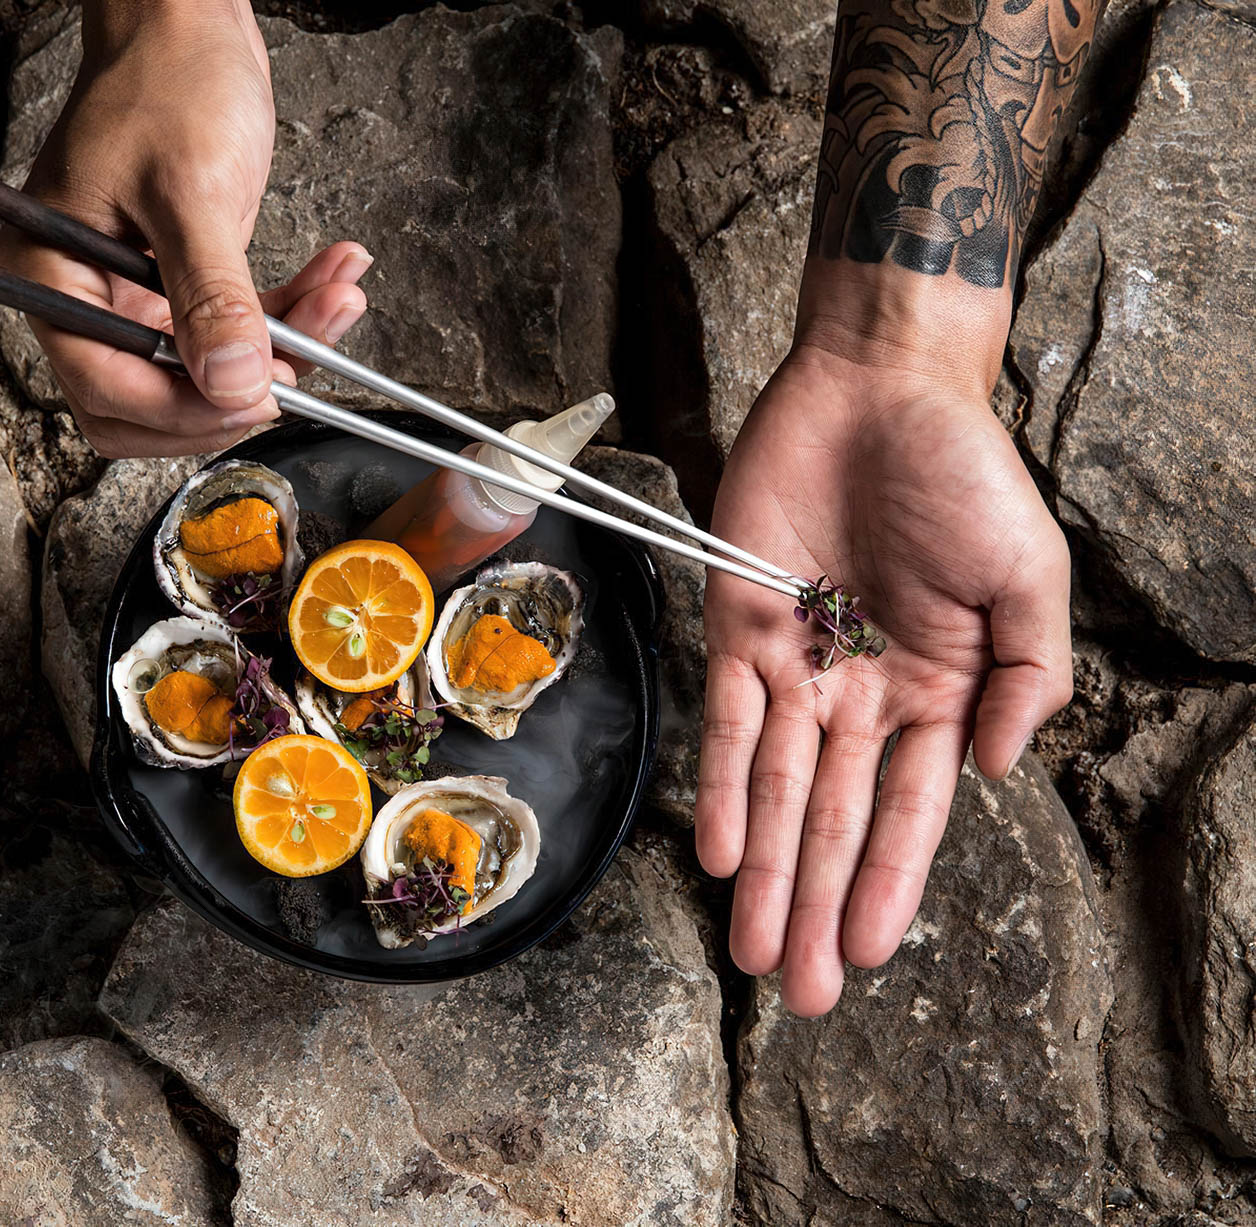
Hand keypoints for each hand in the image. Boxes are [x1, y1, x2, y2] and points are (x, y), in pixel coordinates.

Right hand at [0, 2, 370, 457]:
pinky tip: (333, 282)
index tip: (253, 396)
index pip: (107, 387)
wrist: (188, 19)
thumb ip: (211, 296)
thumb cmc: (166, 79)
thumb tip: (235, 384)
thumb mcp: (192, 190)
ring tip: (336, 301)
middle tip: (298, 365)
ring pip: (206, 374)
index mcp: (52, 276)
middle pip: (150, 403)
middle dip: (233, 391)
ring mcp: (134, 294)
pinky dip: (290, 318)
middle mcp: (87, 296)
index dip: (182, 407)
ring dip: (281, 352)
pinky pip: (238, 331)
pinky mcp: (182, 283)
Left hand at [695, 341, 1071, 1016]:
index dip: (889, 885)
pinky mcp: (736, 626)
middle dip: (817, 906)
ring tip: (754, 948)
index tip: (872, 954)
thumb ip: (1030, 679)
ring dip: (765, 870)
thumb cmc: (965, 478)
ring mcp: (797, 666)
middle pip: (834, 821)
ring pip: (776, 789)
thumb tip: (1002, 771)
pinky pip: (725, 720)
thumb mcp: (1030, 579)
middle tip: (801, 990)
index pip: (908, 813)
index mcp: (940, 695)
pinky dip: (720, 784)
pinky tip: (719, 849)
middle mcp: (862, 697)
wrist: (881, 389)